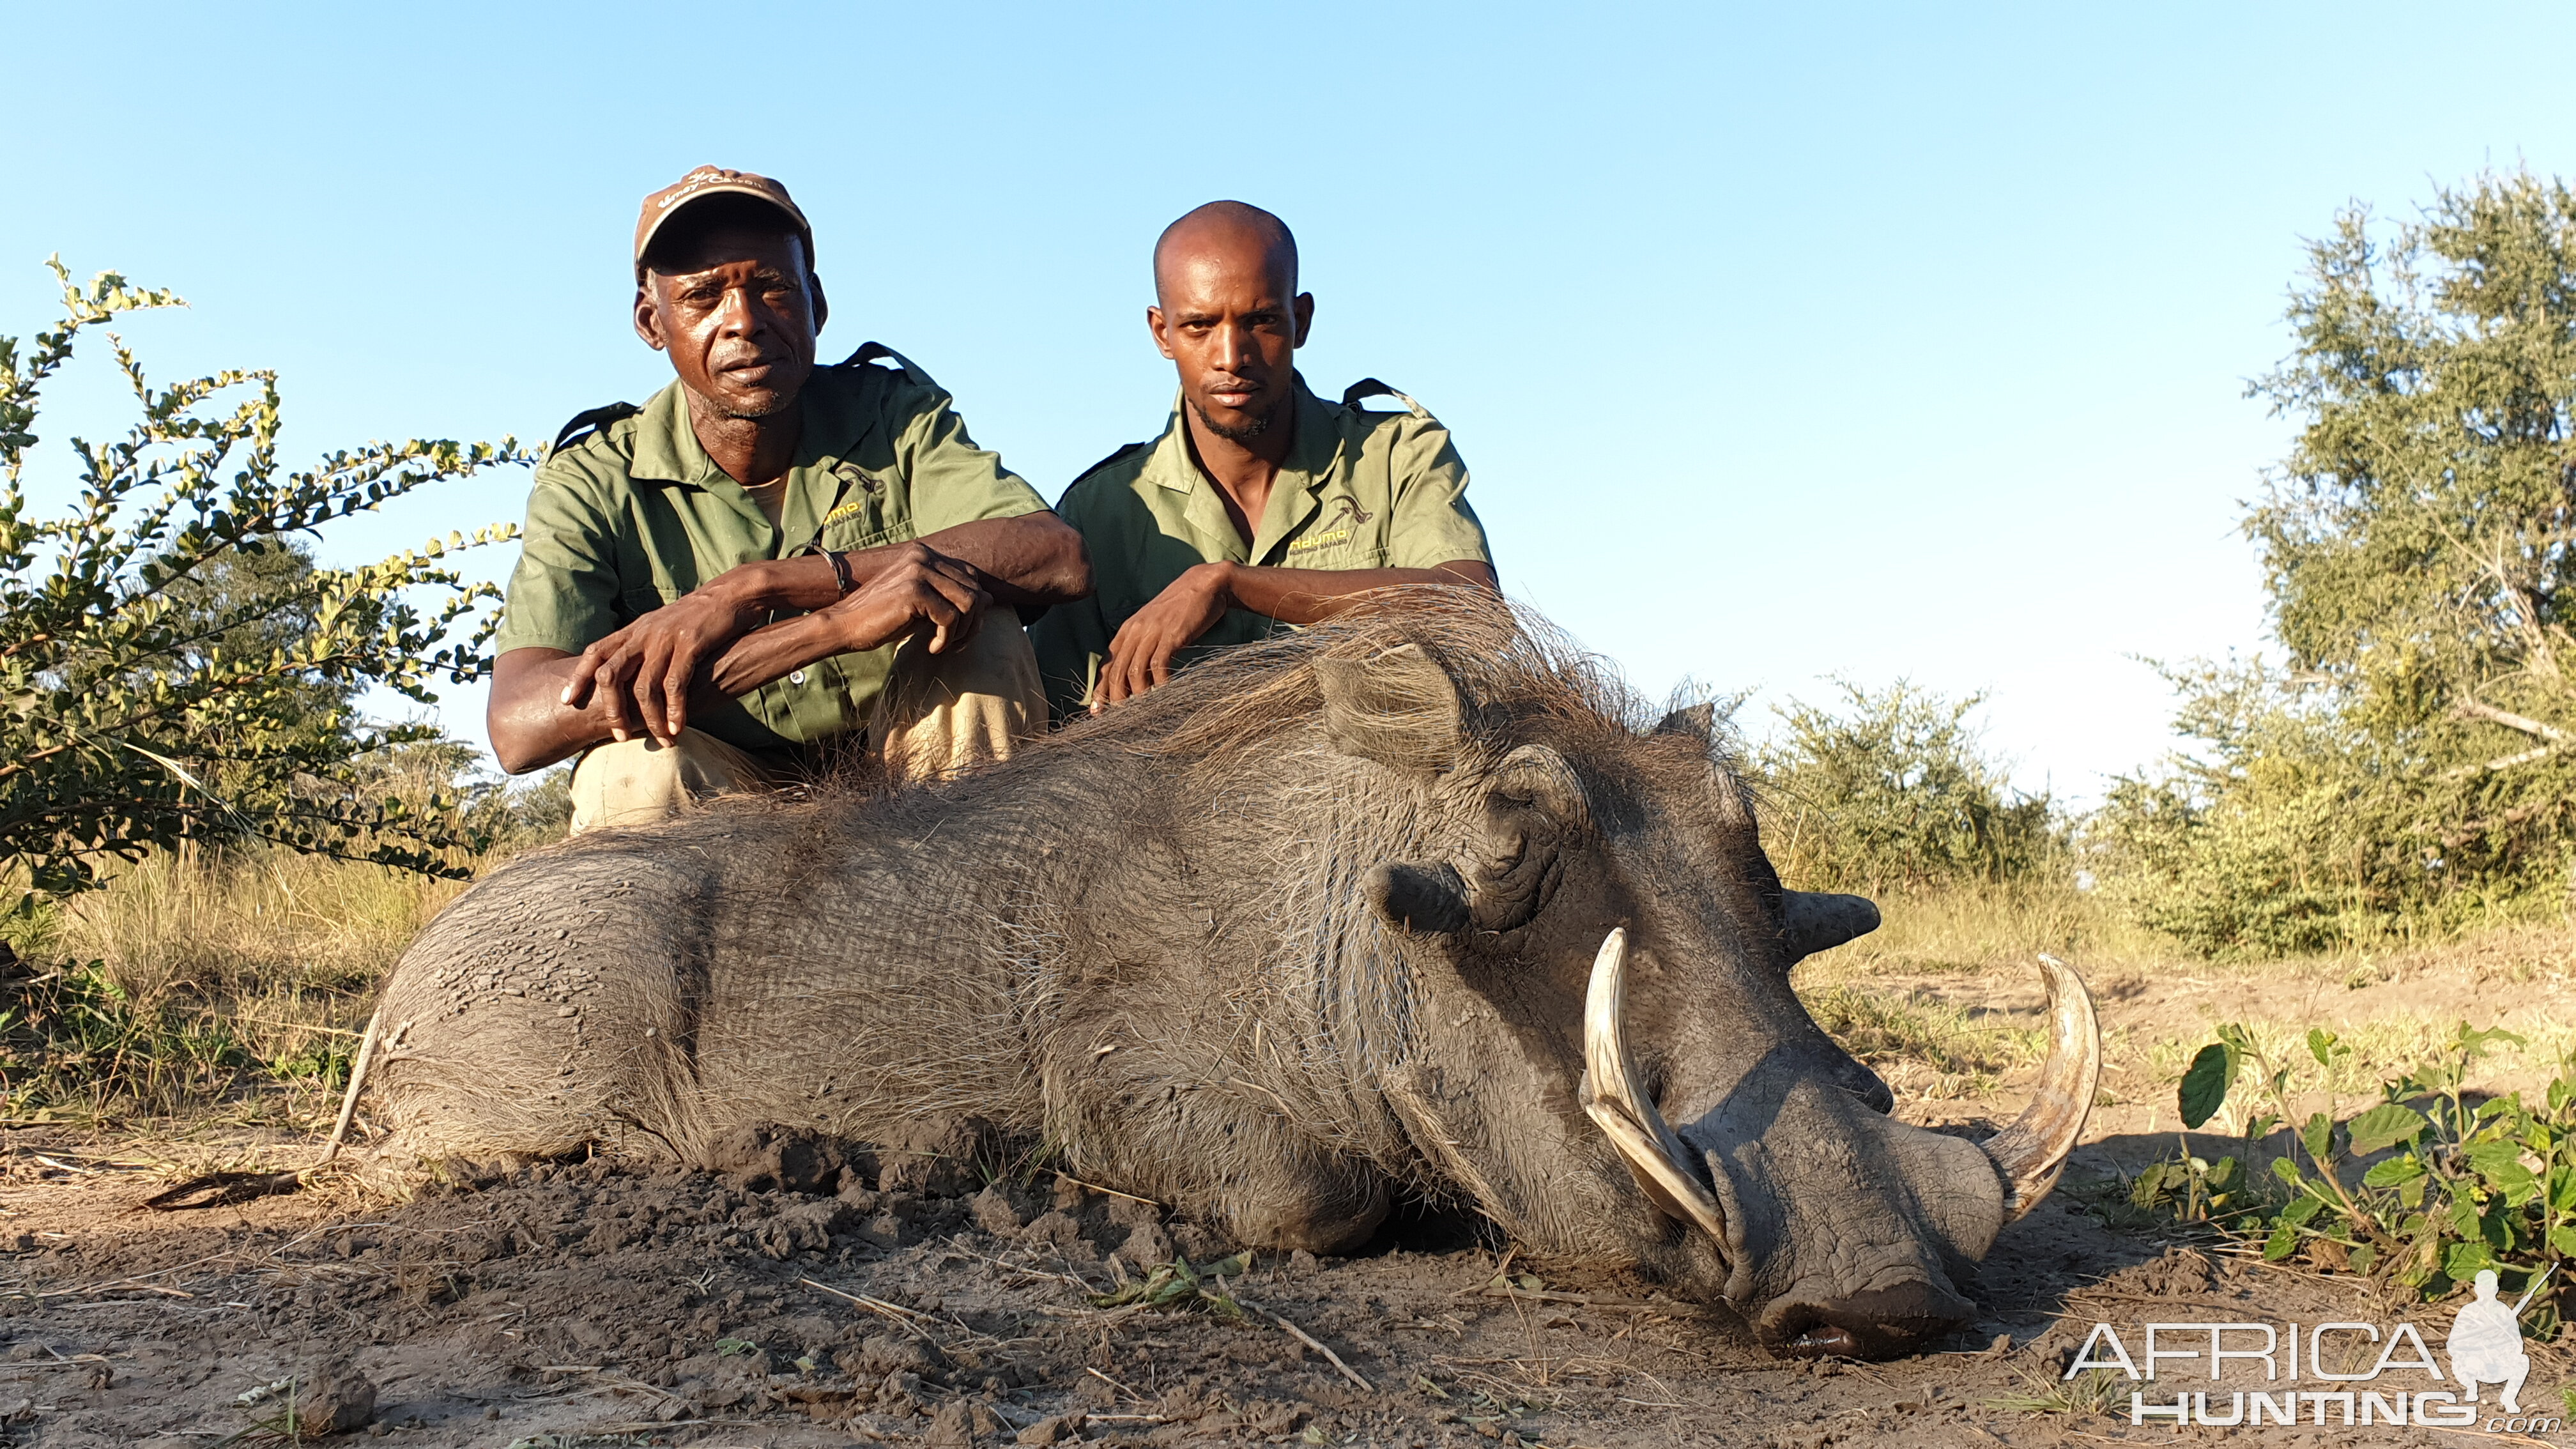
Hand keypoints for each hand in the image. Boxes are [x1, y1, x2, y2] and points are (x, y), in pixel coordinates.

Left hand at [559, 586, 764, 744]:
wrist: (732, 594)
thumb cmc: (699, 616)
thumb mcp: (662, 625)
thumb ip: (643, 645)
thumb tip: (629, 671)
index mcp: (635, 629)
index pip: (595, 652)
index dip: (577, 677)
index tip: (566, 701)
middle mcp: (644, 633)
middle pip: (611, 674)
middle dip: (612, 709)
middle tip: (619, 734)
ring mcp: (666, 639)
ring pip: (644, 687)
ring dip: (649, 718)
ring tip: (659, 739)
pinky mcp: (691, 645)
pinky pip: (676, 685)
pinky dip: (675, 710)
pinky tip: (678, 727)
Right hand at [705, 543, 991, 695]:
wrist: (844, 625)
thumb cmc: (881, 617)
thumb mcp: (921, 604)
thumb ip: (949, 597)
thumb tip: (989, 599)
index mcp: (924, 554)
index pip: (970, 576)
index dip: (974, 606)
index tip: (960, 630)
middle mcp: (923, 556)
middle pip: (974, 590)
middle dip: (972, 623)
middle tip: (955, 644)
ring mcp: (919, 571)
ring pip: (969, 604)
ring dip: (962, 632)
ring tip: (944, 646)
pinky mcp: (914, 591)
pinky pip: (951, 618)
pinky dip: (946, 639)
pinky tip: (932, 648)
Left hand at [1096, 562, 1233, 708]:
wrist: (1205, 585)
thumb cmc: (1181, 609)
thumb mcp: (1154, 624)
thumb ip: (1143, 644)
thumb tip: (1137, 674)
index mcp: (1128, 630)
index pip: (1107, 663)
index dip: (1100, 688)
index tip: (1097, 711)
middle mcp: (1135, 631)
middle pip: (1117, 671)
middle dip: (1115, 698)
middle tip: (1118, 718)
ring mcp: (1152, 632)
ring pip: (1134, 670)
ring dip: (1137, 695)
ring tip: (1141, 713)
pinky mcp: (1171, 635)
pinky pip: (1159, 665)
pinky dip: (1159, 684)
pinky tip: (1164, 696)